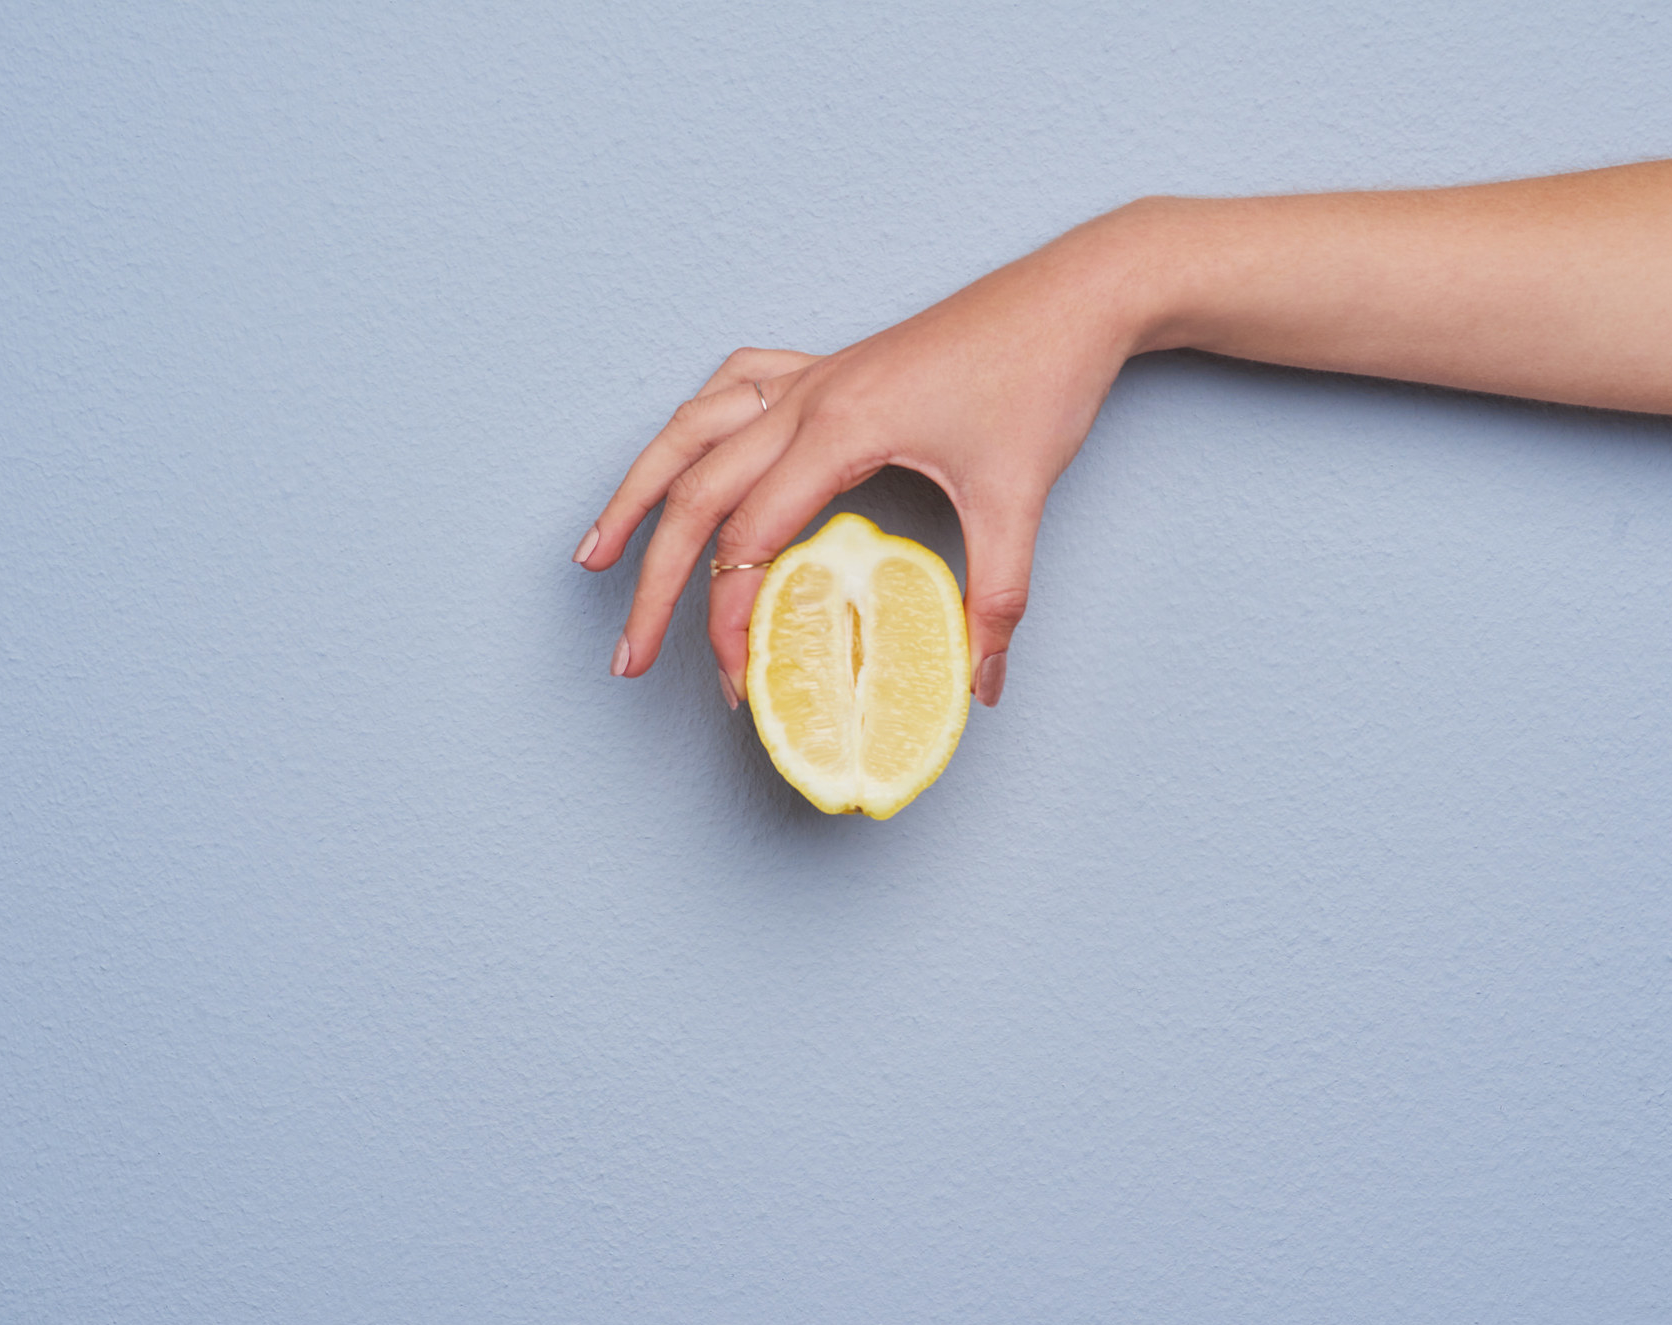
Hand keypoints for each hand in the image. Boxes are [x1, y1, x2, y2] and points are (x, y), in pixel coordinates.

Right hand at [572, 210, 1147, 707]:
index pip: (751, 538)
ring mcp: (812, 375)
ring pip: (690, 432)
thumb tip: (980, 684)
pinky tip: (681, 456)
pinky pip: (732, 388)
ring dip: (636, 493)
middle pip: (694, 493)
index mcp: (840, 426)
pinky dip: (694, 426)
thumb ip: (994, 599)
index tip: (735, 679)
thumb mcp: (1019, 499)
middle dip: (654, 582)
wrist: (1075, 293)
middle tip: (628, 655)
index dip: (730, 617)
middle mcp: (808, 396)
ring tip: (596, 554)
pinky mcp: (830, 366)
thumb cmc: (1042, 379)